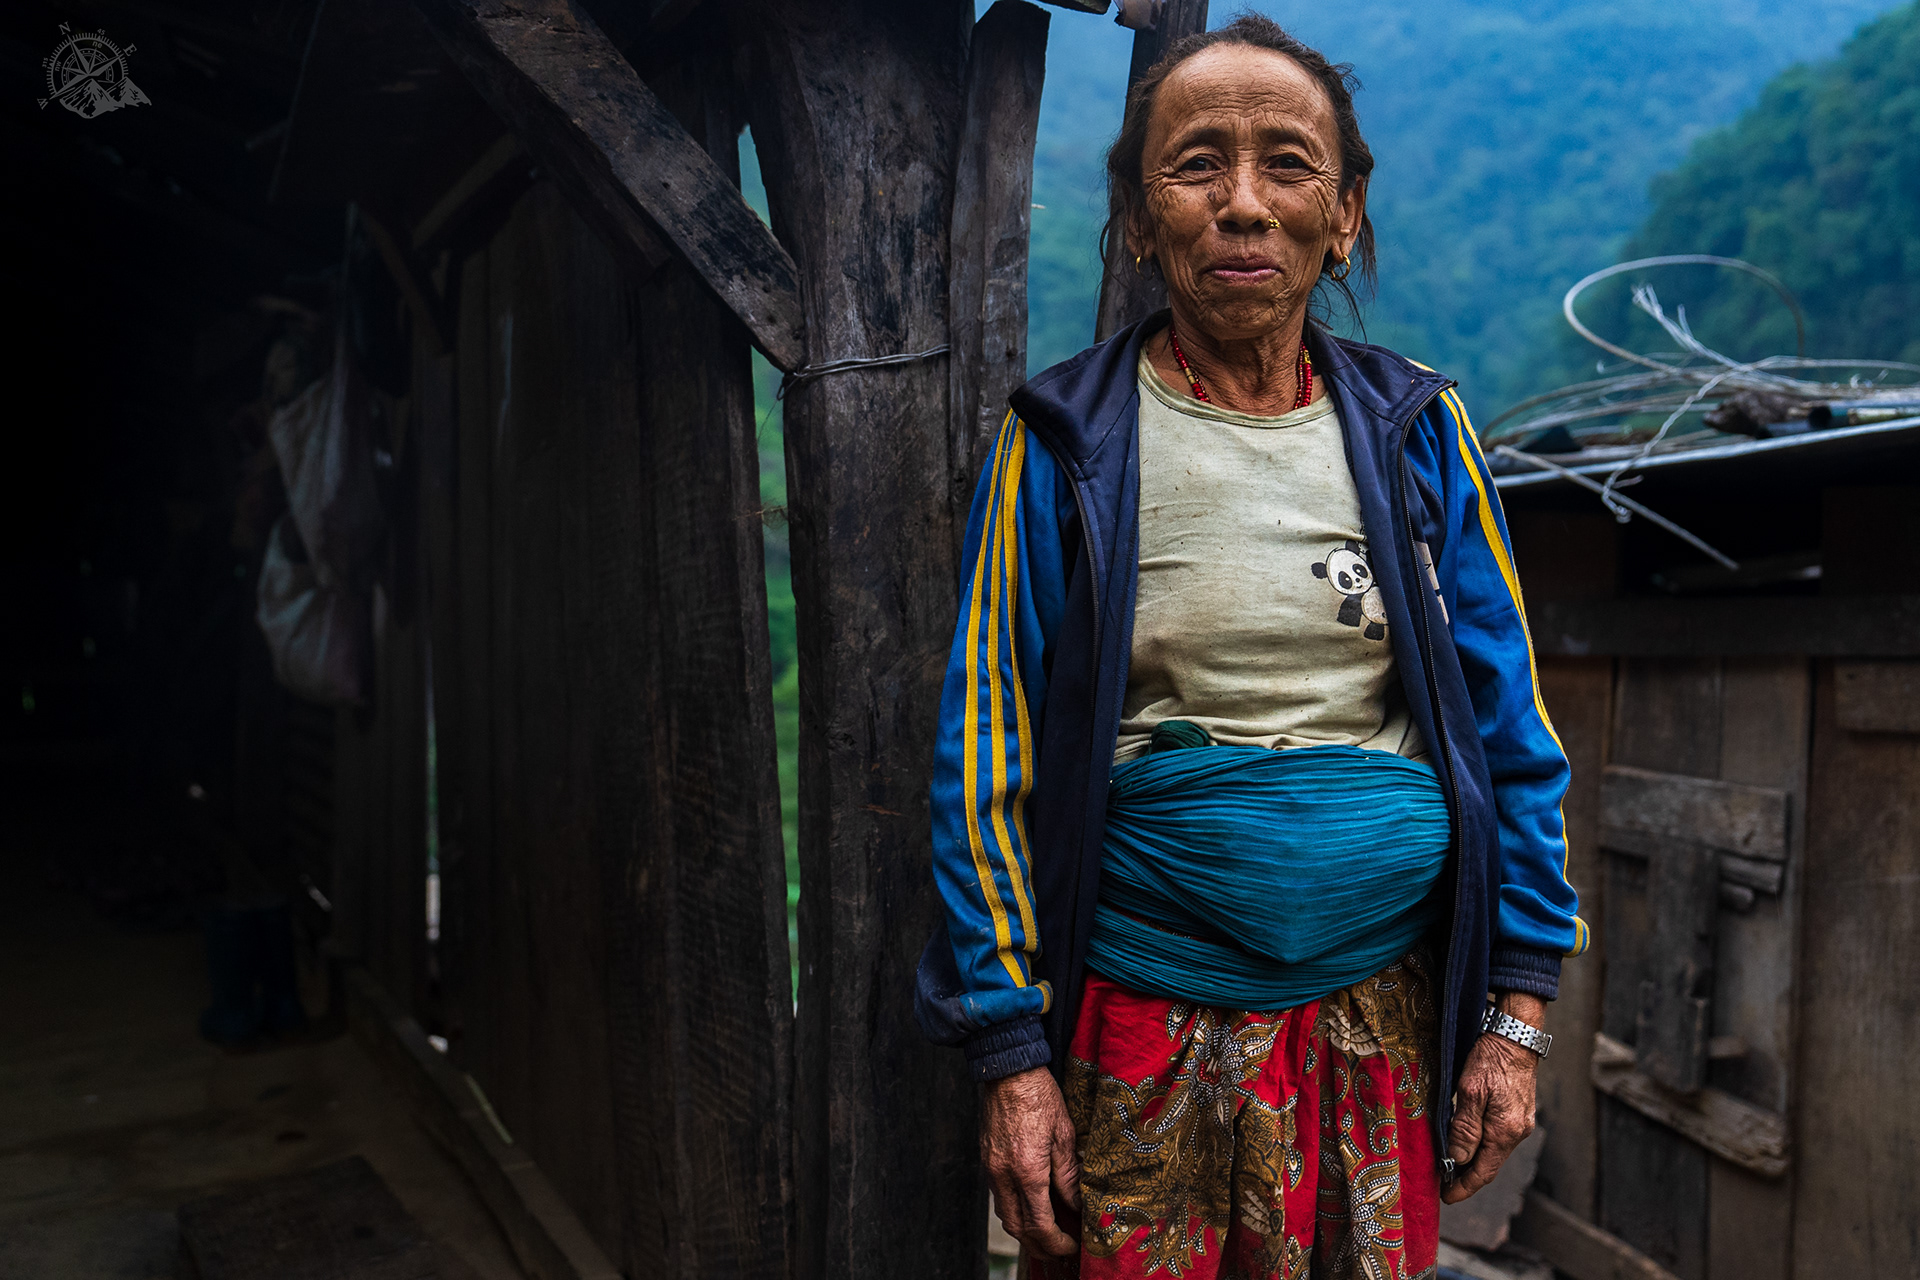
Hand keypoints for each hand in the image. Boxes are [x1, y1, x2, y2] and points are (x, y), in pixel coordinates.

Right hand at [981, 1066, 1080, 1257]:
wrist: (1007, 1069)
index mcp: (1026, 1170)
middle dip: (1039, 1246)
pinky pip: (999, 1195)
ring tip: (1049, 1232)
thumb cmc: (1038, 1095)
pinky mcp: (986, 1159)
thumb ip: (1068, 1174)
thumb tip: (1076, 1204)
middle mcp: (1003, 1175)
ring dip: (1025, 1230)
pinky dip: (1015, 1208)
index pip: (1040, 1224)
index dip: (1057, 1242)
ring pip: (1005, 1214)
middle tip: (1061, 1249)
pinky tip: (1032, 1204)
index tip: (1072, 1246)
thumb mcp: (1064, 1133)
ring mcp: (990, 1168)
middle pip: (1017, 1228)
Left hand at [1442, 991, 1541, 1204]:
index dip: (1464, 1187)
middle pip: (1489, 1165)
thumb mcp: (1471, 1091)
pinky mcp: (1519, 1113)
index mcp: (1505, 1131)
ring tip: (1449, 1164)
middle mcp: (1517, 1132)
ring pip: (1493, 1151)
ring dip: (1473, 1160)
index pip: (1483, 1172)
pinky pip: (1498, 1138)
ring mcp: (1521, 1123)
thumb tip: (1457, 1159)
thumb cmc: (1492, 1059)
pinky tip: (1467, 1141)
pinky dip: (1482, 1145)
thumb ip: (1465, 1128)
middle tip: (1442, 1183)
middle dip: (1466, 1177)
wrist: (1516, 1035)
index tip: (1446, 1197)